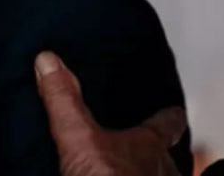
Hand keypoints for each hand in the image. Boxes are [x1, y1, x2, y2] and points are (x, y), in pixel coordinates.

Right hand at [35, 51, 185, 175]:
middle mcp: (161, 173)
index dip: (169, 118)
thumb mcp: (77, 137)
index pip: (165, 126)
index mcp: (147, 147)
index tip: (175, 111)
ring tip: (138, 175)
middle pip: (167, 160)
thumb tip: (48, 60)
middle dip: (160, 156)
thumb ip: (64, 100)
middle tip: (152, 152)